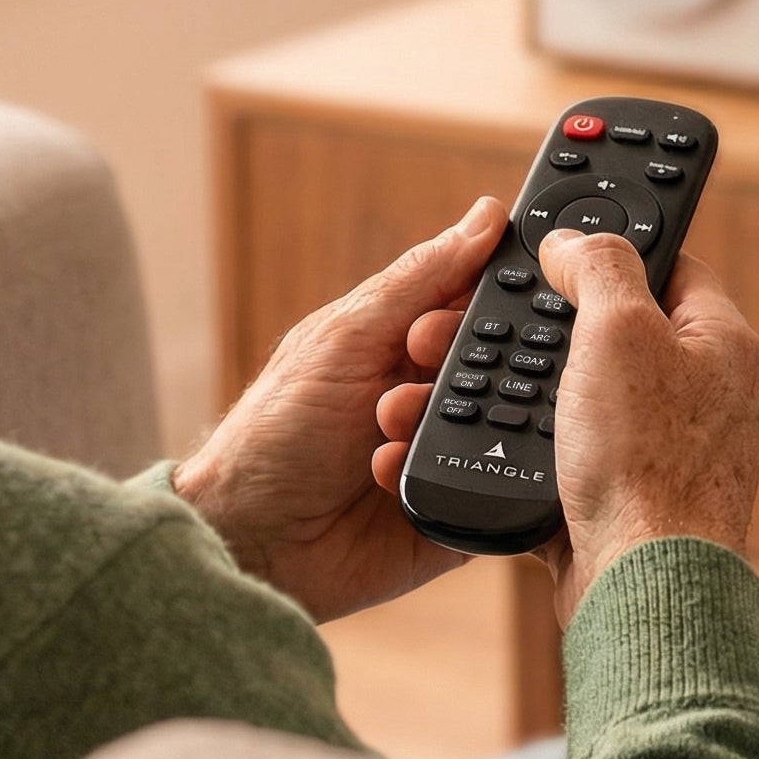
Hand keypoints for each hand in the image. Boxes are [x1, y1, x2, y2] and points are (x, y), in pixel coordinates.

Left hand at [174, 196, 505, 621]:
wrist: (251, 542)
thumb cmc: (274, 432)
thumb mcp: (343, 336)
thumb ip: (420, 278)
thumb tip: (485, 216)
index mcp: (409, 343)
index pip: (478, 304)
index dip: (483, 299)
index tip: (456, 306)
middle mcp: (435, 396)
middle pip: (502, 364)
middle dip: (463, 367)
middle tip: (416, 368)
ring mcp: (451, 454)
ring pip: (507, 426)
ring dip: (442, 421)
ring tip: (384, 426)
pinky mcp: (461, 510)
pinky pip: (497, 490)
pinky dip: (446, 474)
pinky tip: (387, 473)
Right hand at [528, 229, 758, 624]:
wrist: (642, 585)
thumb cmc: (646, 463)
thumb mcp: (617, 329)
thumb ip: (599, 267)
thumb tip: (573, 242)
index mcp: (725, 346)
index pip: (673, 266)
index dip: (617, 250)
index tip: (569, 248)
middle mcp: (712, 400)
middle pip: (630, 336)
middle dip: (571, 330)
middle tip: (530, 324)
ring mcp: (677, 457)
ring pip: (601, 402)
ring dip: (553, 396)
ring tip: (518, 391)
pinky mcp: (638, 505)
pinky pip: (586, 462)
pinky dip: (548, 455)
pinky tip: (521, 453)